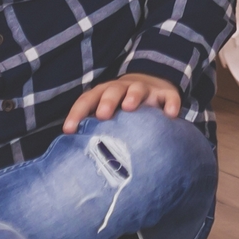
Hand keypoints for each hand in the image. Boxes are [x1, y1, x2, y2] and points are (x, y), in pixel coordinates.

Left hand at [62, 72, 181, 131]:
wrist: (150, 85)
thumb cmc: (121, 109)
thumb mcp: (107, 114)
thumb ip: (95, 128)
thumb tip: (74, 153)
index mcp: (104, 93)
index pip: (87, 100)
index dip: (77, 114)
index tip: (69, 130)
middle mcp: (123, 89)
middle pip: (112, 90)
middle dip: (106, 101)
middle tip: (102, 114)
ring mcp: (145, 90)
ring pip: (138, 88)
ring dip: (133, 96)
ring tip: (130, 106)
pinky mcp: (164, 94)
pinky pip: (169, 96)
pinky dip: (170, 103)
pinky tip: (170, 114)